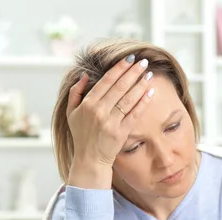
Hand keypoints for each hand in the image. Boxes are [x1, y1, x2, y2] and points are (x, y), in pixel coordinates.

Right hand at [66, 55, 154, 186]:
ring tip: (149, 74)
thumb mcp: (71, 113)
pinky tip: (150, 92)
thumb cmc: (81, 135)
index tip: (129, 59)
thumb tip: (85, 75)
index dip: (119, 68)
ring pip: (129, 99)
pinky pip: (135, 114)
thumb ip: (76, 92)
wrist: (89, 159)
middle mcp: (99, 111)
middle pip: (120, 87)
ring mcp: (111, 122)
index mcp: (88, 104)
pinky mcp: (122, 132)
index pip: (106, 81)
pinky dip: (143, 102)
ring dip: (140, 85)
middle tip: (144, 62)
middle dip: (133, 72)